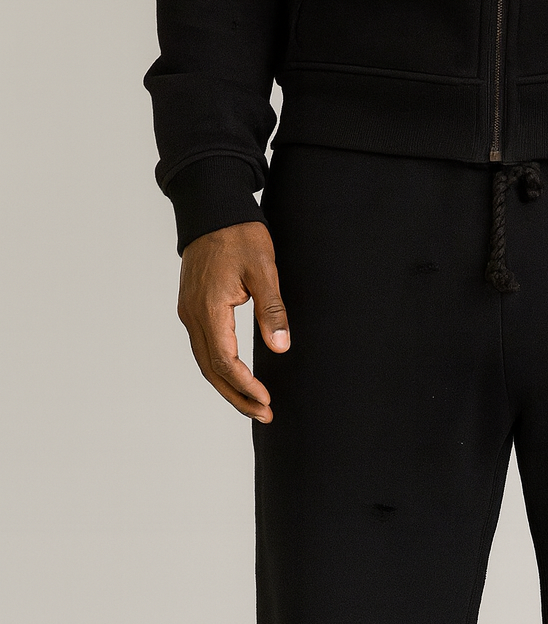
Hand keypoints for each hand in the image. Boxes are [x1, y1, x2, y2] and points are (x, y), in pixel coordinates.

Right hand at [177, 221, 289, 423]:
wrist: (212, 209)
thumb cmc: (239, 235)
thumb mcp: (264, 269)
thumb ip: (272, 309)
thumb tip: (281, 347)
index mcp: (208, 309)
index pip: (225, 361)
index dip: (246, 385)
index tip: (267, 399)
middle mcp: (192, 315)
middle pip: (212, 370)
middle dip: (237, 396)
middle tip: (264, 415)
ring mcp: (189, 312)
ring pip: (206, 362)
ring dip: (229, 387)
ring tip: (254, 405)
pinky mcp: (193, 308)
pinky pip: (204, 348)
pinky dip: (220, 369)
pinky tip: (238, 379)